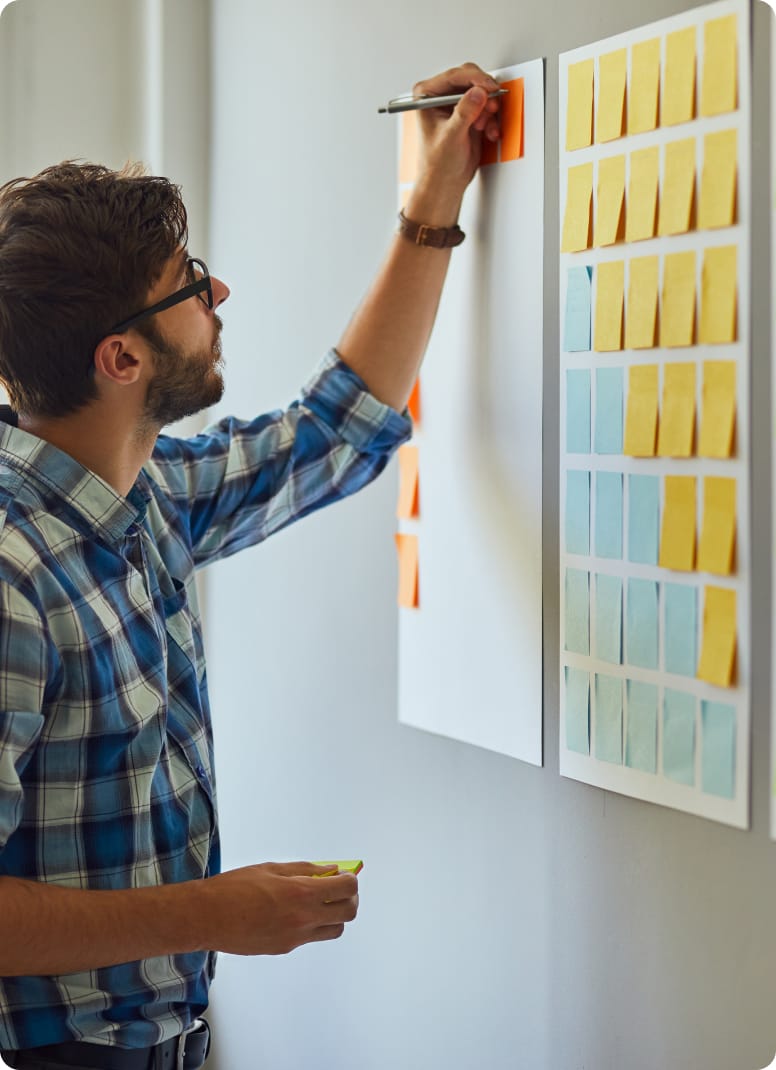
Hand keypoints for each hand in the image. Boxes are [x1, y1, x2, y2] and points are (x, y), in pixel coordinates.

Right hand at [200, 861, 358, 955]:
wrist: (206, 917)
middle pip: (348, 914)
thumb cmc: (233, 889)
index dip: (350, 879)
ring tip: (318, 901)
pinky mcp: (284, 949)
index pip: (346, 889)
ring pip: (333, 930)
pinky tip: (295, 912)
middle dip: (349, 899)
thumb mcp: (271, 869)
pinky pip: (310, 937)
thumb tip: (328, 870)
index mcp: (300, 893)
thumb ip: (304, 870)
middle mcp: (302, 919)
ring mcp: (295, 938)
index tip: (345, 874)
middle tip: (339, 887)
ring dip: (334, 915)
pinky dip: (312, 924)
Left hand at [411, 62, 501, 206]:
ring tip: (484, 126)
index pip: (454, 76)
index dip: (475, 79)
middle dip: (484, 93)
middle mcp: (440, 96)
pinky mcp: (469, 114)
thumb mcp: (450, 136)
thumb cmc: (437, 165)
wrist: (445, 183)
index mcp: (426, 95)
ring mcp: (456, 104)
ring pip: (481, 92)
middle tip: (491, 106)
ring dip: (488, 108)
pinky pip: (487, 106)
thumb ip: (464, 113)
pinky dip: (491, 118)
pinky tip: (487, 132)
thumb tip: (477, 93)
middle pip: (470, 79)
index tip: (489, 87)